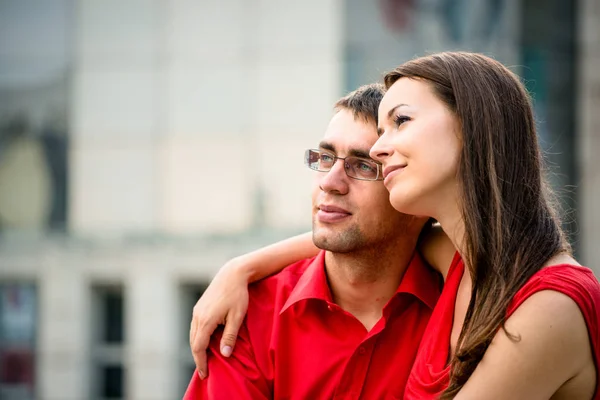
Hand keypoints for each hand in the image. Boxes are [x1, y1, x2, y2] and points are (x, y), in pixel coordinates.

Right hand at [189, 257, 249, 378]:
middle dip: (198, 358)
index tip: (205, 374)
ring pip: (193, 335)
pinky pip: (195, 327)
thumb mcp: (237, 317)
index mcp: (206, 320)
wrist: (232, 274)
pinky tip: (205, 342)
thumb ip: (230, 336)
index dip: (201, 362)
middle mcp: (198, 316)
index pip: (199, 347)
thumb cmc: (238, 295)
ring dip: (197, 348)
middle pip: (193, 343)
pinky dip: (198, 338)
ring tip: (205, 359)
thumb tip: (225, 354)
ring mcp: (197, 311)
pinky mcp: (199, 307)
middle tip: (205, 371)